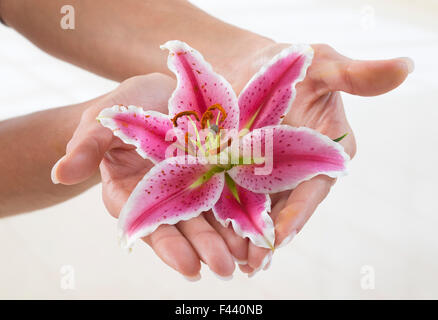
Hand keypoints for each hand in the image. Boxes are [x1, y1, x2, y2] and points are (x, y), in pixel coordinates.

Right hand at [52, 73, 240, 279]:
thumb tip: (59, 174)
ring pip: (210, 216)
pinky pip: (230, 193)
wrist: (158, 92)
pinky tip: (258, 227)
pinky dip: (242, 210)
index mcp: (131, 192)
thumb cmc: (125, 106)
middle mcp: (163, 196)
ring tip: (249, 257)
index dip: (168, 246)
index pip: (147, 224)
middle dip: (204, 248)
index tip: (189, 267)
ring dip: (228, 238)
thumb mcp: (102, 121)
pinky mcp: (215, 172)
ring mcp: (192, 185)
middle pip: (184, 226)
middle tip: (225, 269)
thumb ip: (86, 146)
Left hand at [210, 43, 412, 274]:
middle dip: (271, 236)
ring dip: (249, 235)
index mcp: (328, 152)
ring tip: (232, 260)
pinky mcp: (247, 172)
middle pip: (287, 207)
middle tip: (252, 264)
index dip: (299, 211)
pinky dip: (229, 215)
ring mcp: (273, 174)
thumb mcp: (324, 65)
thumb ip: (357, 75)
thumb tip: (405, 66)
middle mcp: (303, 170)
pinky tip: (216, 236)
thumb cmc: (295, 62)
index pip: (314, 187)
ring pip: (262, 209)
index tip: (281, 235)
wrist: (253, 65)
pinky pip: (238, 196)